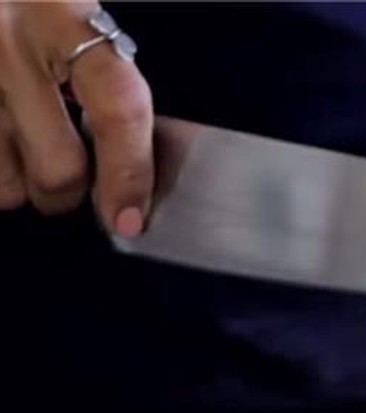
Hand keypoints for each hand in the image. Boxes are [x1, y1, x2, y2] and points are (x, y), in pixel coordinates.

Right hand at [0, 2, 151, 234]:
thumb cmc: (26, 4)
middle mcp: (5, 41)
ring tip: (21, 145)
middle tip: (71, 173)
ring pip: (8, 183)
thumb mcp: (67, 15)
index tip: (129, 218)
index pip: (117, 106)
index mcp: (61, 15)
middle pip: (58, 167)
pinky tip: (0, 141)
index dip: (129, 173)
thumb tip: (131, 174)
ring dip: (22, 184)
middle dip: (71, 190)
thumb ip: (102, 80)